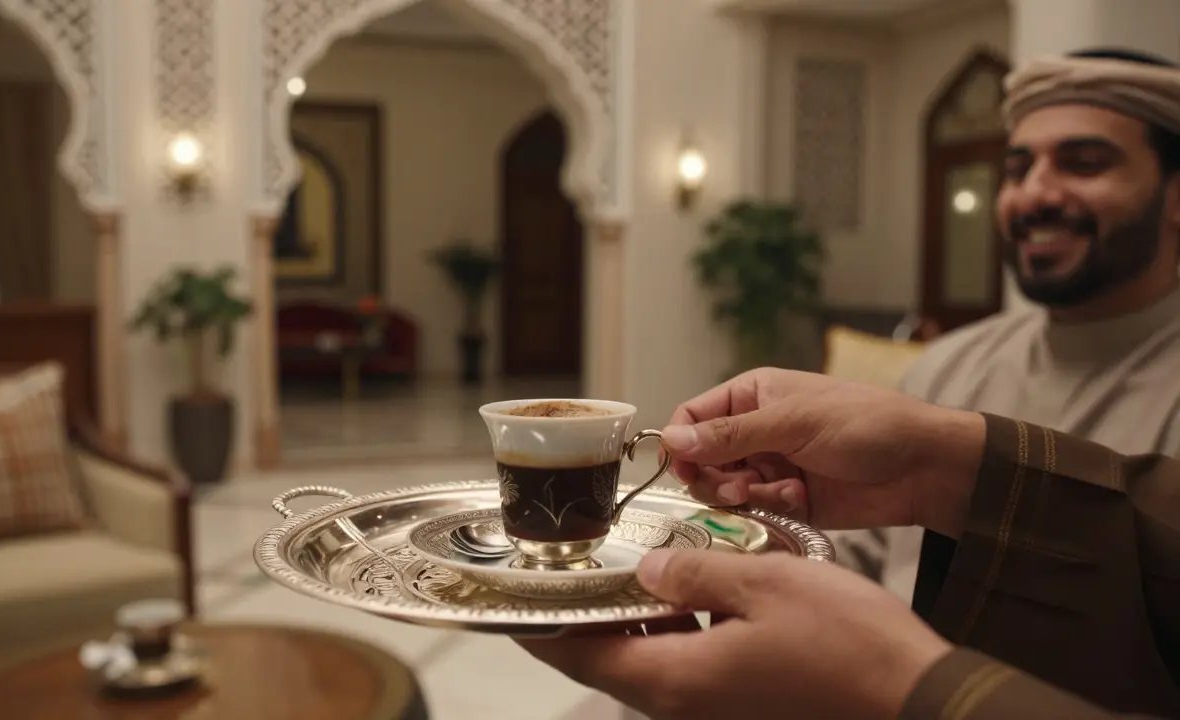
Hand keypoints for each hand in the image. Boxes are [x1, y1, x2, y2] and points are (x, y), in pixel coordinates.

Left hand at [518, 549, 952, 719]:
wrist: (920, 701)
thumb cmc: (848, 644)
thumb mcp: (765, 583)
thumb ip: (695, 575)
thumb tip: (649, 572)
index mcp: (676, 678)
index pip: (580, 652)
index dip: (539, 625)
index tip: (512, 598)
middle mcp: (685, 705)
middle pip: (610, 658)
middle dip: (586, 614)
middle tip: (576, 565)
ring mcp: (716, 710)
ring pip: (650, 661)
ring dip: (634, 619)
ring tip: (629, 568)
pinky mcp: (743, 707)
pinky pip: (688, 666)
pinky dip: (675, 630)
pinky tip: (691, 592)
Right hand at [661, 368, 983, 535]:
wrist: (924, 468)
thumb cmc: (866, 424)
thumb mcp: (792, 422)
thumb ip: (729, 435)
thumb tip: (671, 439)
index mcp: (751, 397)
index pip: (692, 418)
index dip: (681, 445)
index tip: (684, 469)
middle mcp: (755, 432)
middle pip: (701, 462)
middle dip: (715, 478)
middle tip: (739, 489)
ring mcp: (771, 468)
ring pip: (725, 491)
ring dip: (744, 496)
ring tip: (777, 492)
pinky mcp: (787, 502)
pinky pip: (756, 512)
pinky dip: (771, 509)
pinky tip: (800, 499)